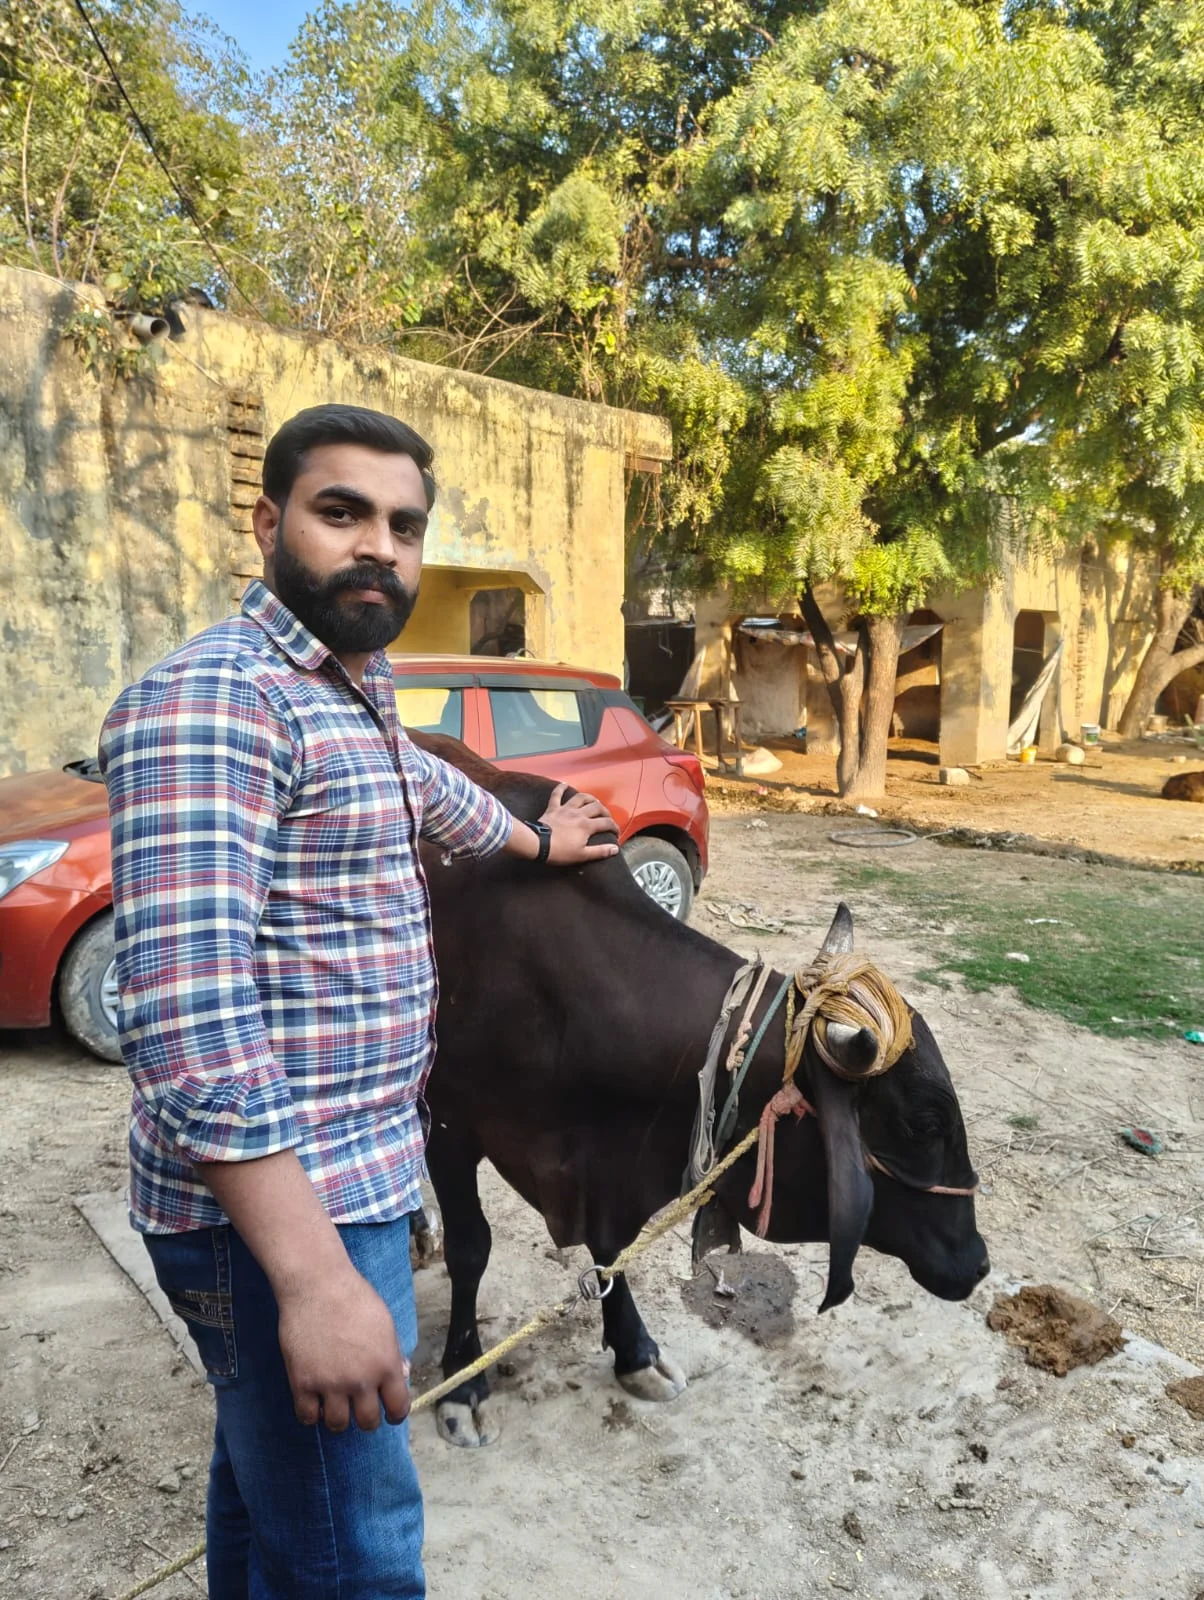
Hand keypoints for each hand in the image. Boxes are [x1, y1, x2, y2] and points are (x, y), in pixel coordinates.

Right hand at [276, 1265, 411, 1431]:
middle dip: (366, 1418)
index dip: (395, 1414)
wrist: (317, 1284)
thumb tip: (403, 1375)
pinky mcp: (303, 1383)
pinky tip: (314, 1402)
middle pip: (367, 1422)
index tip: (389, 1413)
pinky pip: (308, 1417)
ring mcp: (331, 1384)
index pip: (398, 1407)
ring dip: (338, 1418)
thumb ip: (393, 1353)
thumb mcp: (384, 1323)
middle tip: (360, 1408)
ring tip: (335, 1405)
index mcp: (386, 1364)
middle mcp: (361, 1380)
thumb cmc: (354, 1297)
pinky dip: (312, 1414)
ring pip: (337, 1424)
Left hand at [539, 784, 619, 864]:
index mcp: (587, 825)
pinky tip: (564, 784)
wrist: (538, 844)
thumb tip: (615, 849)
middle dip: (605, 811)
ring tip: (595, 801)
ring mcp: (565, 809)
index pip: (606, 823)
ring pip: (581, 798)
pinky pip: (556, 795)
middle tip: (607, 818)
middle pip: (597, 807)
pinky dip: (560, 788)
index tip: (616, 832)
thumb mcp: (582, 855)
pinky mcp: (553, 809)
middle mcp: (578, 814)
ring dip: (589, 798)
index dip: (614, 827)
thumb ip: (600, 851)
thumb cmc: (560, 852)